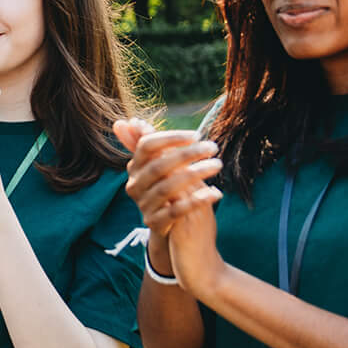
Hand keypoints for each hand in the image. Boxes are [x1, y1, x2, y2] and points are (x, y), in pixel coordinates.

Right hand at [119, 121, 220, 237]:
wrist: (168, 227)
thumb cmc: (166, 188)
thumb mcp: (158, 165)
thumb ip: (147, 143)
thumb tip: (130, 121)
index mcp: (135, 167)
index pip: (146, 146)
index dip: (170, 138)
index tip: (197, 135)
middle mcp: (134, 185)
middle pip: (158, 166)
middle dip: (187, 154)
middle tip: (213, 147)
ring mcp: (143, 205)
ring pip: (167, 187)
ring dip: (195, 174)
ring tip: (217, 165)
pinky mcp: (154, 223)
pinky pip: (176, 211)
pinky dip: (196, 201)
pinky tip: (215, 193)